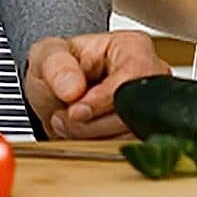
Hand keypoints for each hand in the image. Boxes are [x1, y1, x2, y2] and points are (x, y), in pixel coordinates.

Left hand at [25, 30, 170, 138]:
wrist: (56, 93)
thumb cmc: (60, 66)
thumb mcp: (48, 54)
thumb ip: (57, 66)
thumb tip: (72, 88)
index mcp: (132, 47)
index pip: (132, 75)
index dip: (103, 98)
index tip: (76, 110)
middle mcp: (147, 75)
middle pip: (134, 110)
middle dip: (93, 123)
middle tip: (64, 119)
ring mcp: (148, 106)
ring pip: (130, 134)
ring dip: (92, 137)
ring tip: (69, 124)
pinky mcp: (140, 131)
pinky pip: (126, 148)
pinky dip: (98, 146)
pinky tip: (82, 134)